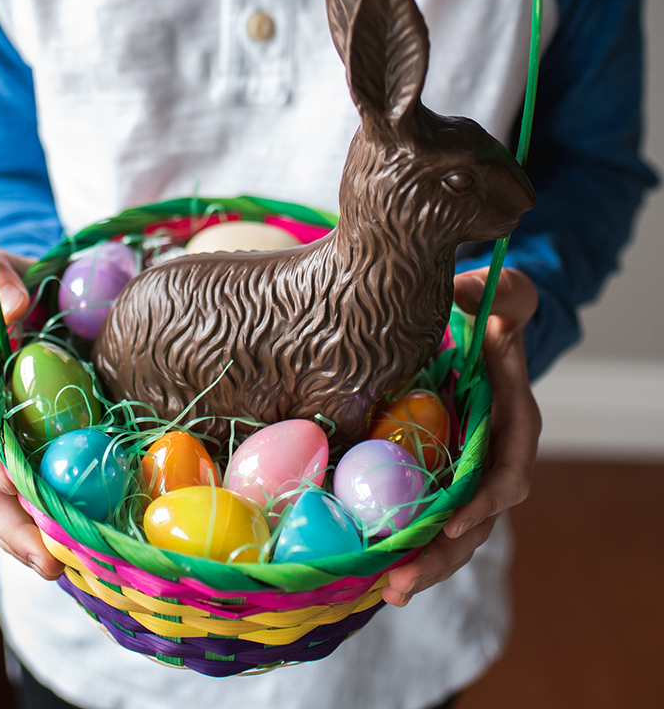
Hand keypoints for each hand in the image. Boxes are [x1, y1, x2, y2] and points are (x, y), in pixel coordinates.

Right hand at [0, 251, 64, 579]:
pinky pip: (49, 490)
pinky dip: (64, 520)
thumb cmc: (17, 283)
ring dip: (38, 540)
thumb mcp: (3, 269)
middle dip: (12, 526)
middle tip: (48, 560)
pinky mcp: (46, 450)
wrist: (43, 297)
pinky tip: (92, 547)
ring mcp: (15, 445)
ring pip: (16, 504)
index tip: (8, 482)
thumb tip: (13, 308)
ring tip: (71, 571)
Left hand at [382, 267, 541, 605]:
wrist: (475, 327)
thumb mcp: (499, 292)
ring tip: (387, 592)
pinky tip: (372, 569)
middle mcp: (490, 454)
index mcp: (511, 419)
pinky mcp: (434, 471)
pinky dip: (405, 542)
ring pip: (450, 529)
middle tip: (403, 583)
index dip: (488, 499)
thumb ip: (493, 292)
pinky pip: (423, 513)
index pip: (509, 468)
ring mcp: (461, 467)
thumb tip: (473, 294)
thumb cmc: (488, 309)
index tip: (456, 521)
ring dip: (424, 563)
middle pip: (478, 518)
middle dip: (445, 555)